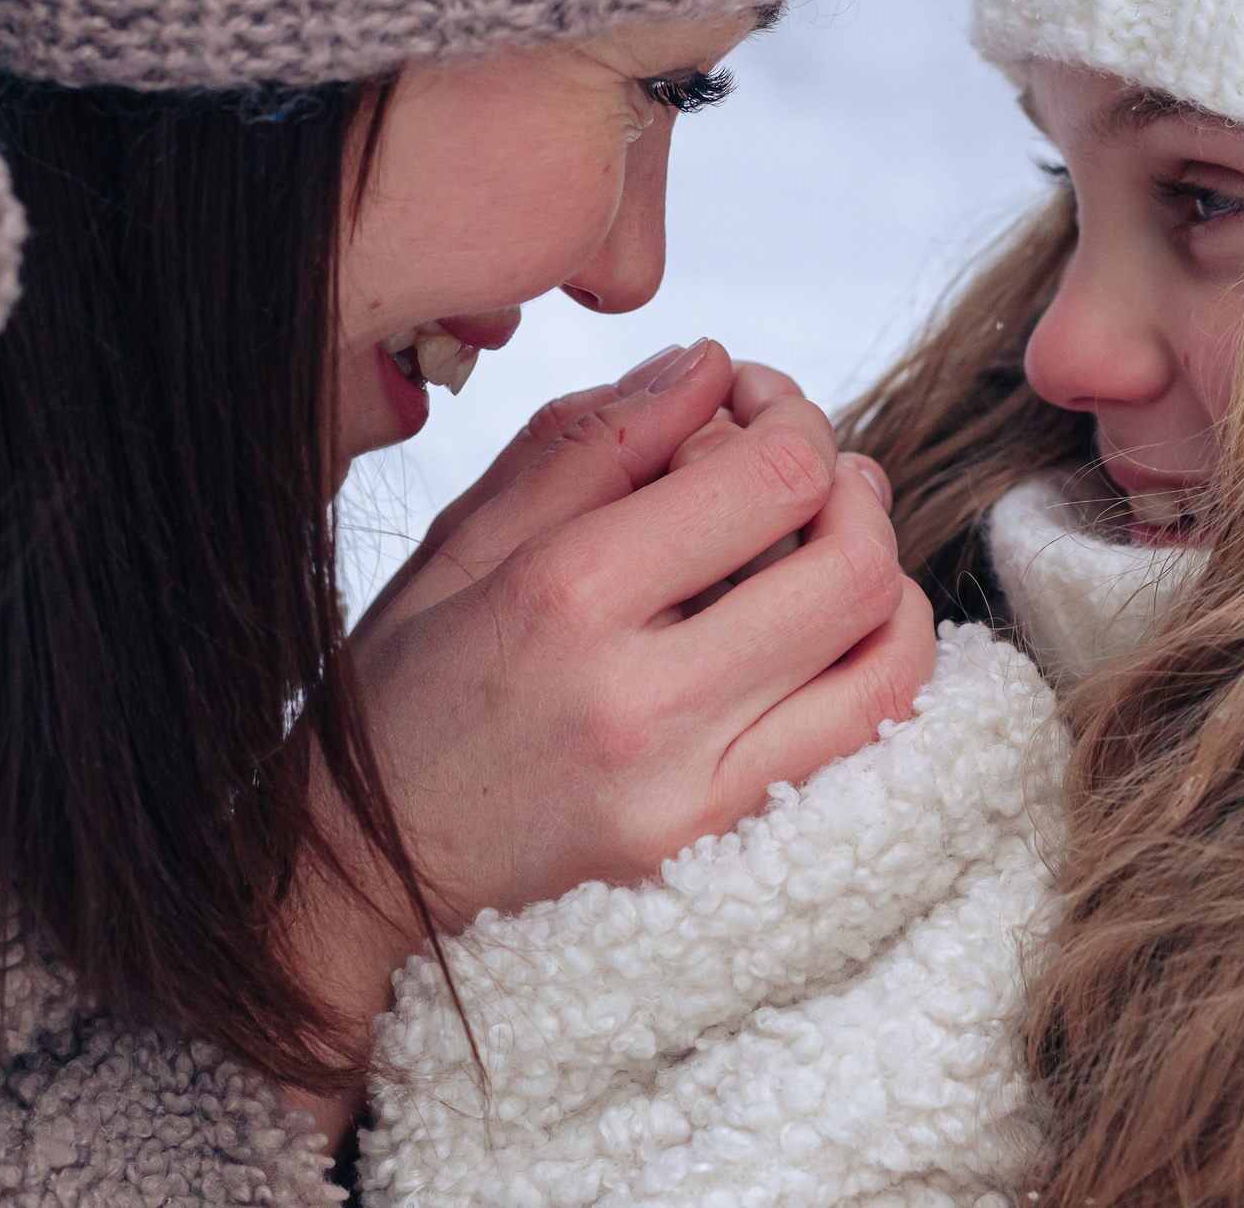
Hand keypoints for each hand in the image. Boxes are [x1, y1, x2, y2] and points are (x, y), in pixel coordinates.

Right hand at [303, 332, 933, 939]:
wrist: (357, 877)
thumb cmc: (404, 698)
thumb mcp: (463, 542)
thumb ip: (590, 443)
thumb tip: (706, 366)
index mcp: (566, 597)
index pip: (771, 477)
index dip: (794, 413)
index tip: (758, 402)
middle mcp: (641, 702)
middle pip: (852, 562)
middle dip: (853, 488)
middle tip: (811, 473)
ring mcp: (690, 795)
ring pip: (886, 660)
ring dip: (885, 579)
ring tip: (831, 550)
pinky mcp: (717, 856)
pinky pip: (867, 747)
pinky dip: (877, 670)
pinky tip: (830, 640)